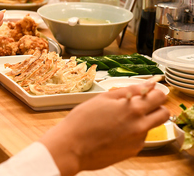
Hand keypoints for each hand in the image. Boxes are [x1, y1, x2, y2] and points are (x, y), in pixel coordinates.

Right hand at [40, 81, 169, 175]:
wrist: (72, 146)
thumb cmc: (83, 119)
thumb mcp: (105, 97)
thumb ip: (129, 90)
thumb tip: (148, 84)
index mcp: (133, 108)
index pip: (160, 96)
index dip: (154, 92)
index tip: (147, 92)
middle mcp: (140, 125)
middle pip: (164, 112)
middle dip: (155, 106)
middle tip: (140, 104)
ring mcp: (138, 140)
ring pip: (152, 125)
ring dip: (144, 119)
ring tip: (123, 118)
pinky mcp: (132, 151)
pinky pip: (141, 138)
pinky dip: (134, 131)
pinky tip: (117, 130)